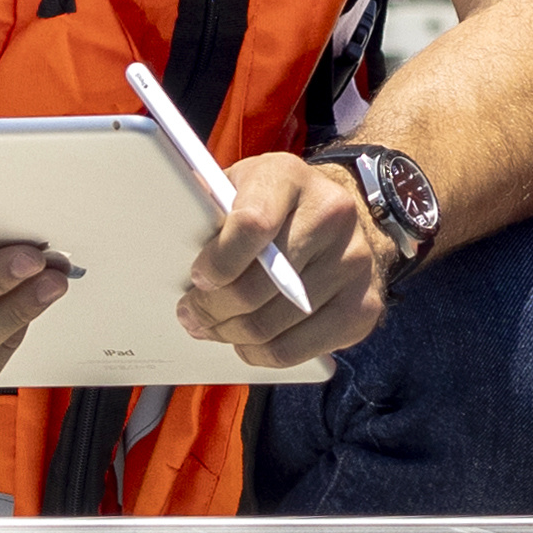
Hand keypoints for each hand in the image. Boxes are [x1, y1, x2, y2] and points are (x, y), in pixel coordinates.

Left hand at [178, 154, 384, 375]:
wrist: (349, 215)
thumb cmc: (278, 203)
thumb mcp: (243, 184)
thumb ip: (211, 203)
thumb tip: (170, 224)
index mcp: (290, 178)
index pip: (251, 225)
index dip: (216, 262)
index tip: (197, 277)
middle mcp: (332, 217)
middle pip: (256, 288)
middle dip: (211, 309)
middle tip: (191, 313)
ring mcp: (354, 265)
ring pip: (270, 327)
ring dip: (229, 335)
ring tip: (212, 327)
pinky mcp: (362, 309)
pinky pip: (294, 352)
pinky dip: (259, 354)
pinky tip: (245, 341)